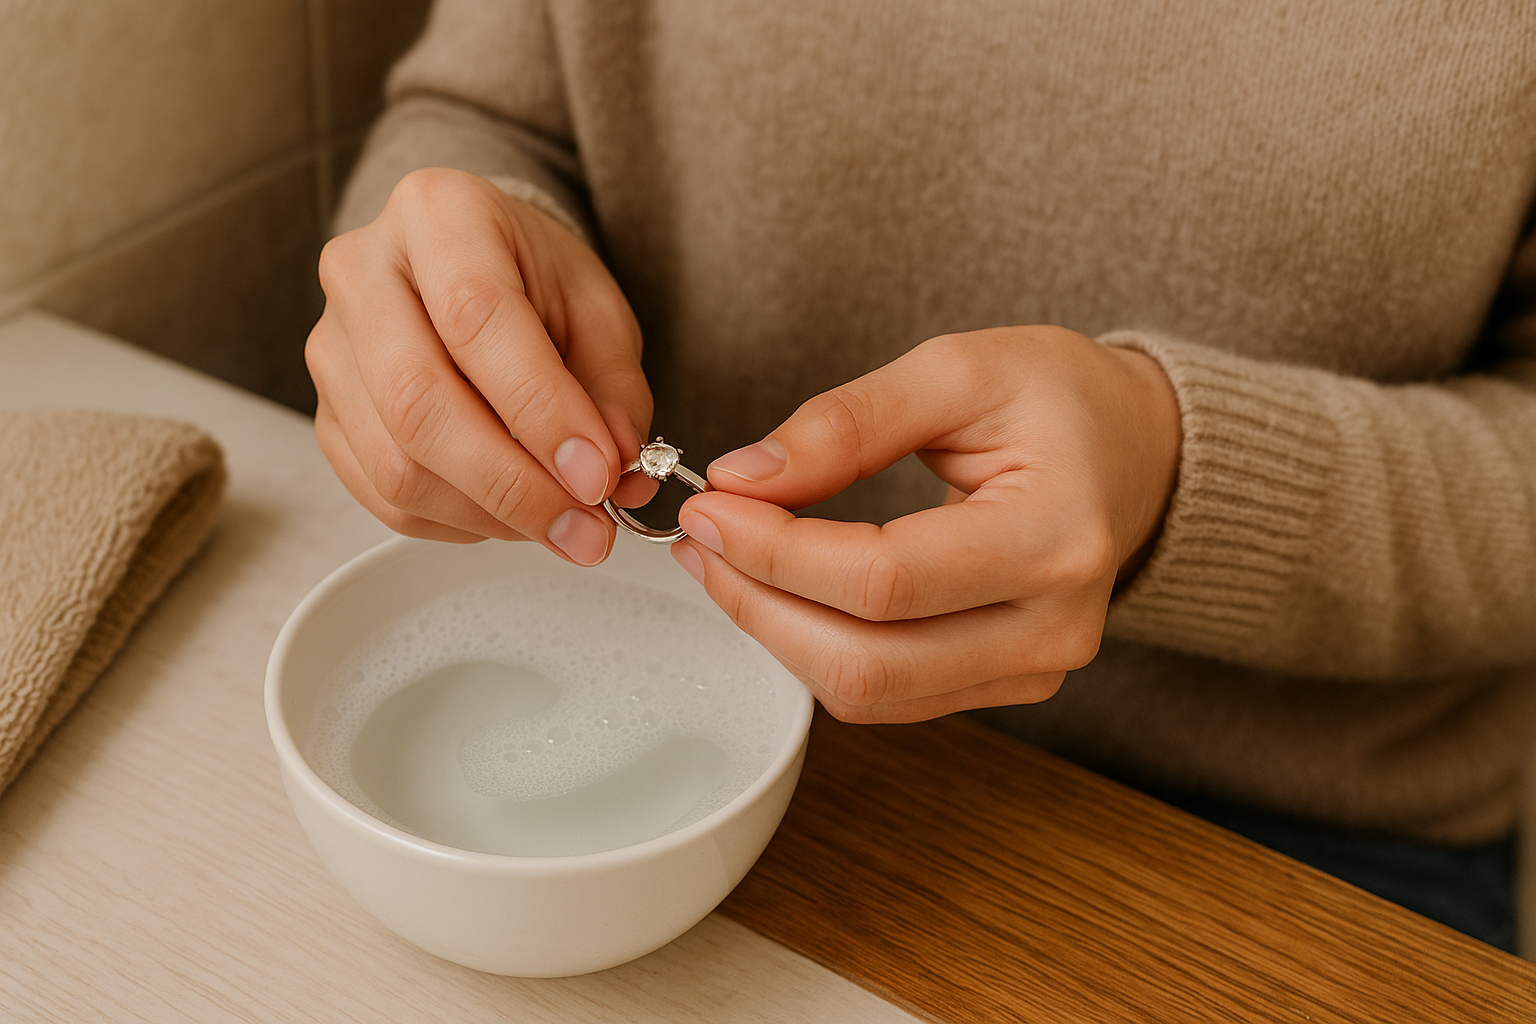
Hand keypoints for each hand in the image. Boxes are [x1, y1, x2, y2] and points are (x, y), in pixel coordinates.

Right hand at [307, 167, 655, 562]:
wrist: (474, 266)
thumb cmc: (533, 278)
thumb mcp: (597, 310)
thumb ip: (613, 390)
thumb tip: (615, 472)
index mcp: (437, 215)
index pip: (478, 320)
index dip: (542, 410)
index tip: (597, 474)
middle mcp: (363, 273)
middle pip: (420, 406)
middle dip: (514, 485)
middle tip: (586, 526)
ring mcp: (333, 348)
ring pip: (397, 466)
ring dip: (492, 515)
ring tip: (561, 522)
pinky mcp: (327, 414)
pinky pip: (384, 497)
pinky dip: (458, 523)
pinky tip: (508, 512)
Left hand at [669, 326, 1180, 722]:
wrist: (1133, 450)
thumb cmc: (1058, 399)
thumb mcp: (956, 370)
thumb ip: (847, 423)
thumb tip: (744, 479)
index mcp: (1057, 537)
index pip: (884, 580)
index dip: (777, 552)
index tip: (712, 505)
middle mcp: (1054, 627)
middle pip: (867, 660)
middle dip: (758, 603)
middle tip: (703, 538)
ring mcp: (1033, 669)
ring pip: (867, 692)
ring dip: (775, 632)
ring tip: (726, 560)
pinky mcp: (1004, 683)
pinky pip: (885, 693)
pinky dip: (815, 647)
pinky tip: (779, 591)